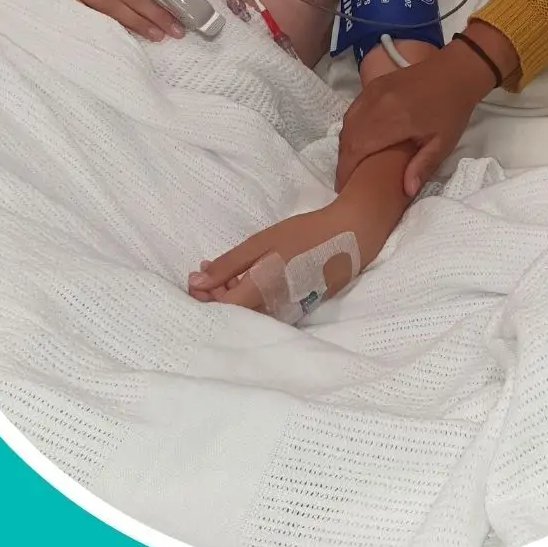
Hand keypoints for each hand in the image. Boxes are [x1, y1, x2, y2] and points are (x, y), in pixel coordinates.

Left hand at [187, 202, 365, 320]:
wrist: (352, 235)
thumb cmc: (305, 234)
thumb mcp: (262, 242)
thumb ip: (229, 264)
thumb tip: (197, 282)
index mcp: (261, 291)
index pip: (220, 308)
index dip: (202, 297)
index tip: (195, 278)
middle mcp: (273, 309)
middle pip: (233, 313)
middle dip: (214, 293)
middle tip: (205, 270)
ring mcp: (287, 311)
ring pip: (249, 312)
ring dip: (231, 294)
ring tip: (225, 271)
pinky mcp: (298, 308)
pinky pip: (265, 308)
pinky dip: (250, 295)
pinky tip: (247, 277)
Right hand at [336, 28, 506, 195]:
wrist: (454, 71)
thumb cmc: (452, 109)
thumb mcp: (443, 142)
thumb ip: (423, 166)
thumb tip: (407, 191)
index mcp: (393, 120)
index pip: (357, 148)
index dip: (346, 170)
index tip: (344, 188)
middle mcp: (376, 105)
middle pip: (348, 137)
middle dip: (343, 161)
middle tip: (346, 180)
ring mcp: (372, 93)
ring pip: (347, 123)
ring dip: (346, 145)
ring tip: (351, 164)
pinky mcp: (372, 85)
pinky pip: (352, 111)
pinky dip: (350, 128)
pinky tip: (357, 140)